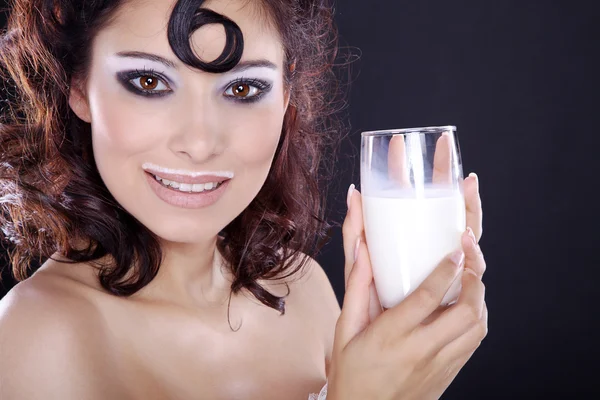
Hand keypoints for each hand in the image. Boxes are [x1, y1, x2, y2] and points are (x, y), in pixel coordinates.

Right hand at [332, 161, 485, 398]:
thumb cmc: (351, 372)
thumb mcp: (346, 329)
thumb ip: (356, 287)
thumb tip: (362, 250)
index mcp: (391, 336)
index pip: (428, 298)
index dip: (446, 270)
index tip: (455, 249)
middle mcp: (420, 350)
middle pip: (465, 311)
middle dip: (474, 279)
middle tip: (468, 259)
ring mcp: (439, 365)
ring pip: (477, 328)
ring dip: (480, 299)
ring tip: (470, 279)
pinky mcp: (448, 374)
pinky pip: (474, 343)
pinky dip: (477, 319)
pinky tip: (466, 306)